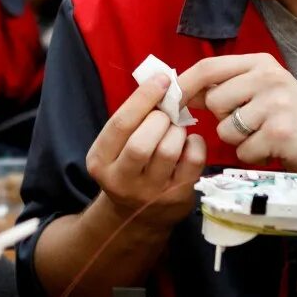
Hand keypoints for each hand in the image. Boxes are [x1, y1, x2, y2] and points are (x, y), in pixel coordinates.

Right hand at [85, 74, 207, 226]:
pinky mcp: (176, 198)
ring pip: (168, 150)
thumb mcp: (117, 147)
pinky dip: (195, 143)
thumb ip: (132, 119)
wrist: (137, 216)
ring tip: (176, 129)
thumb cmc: (129, 167)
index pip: (121, 124)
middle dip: (160, 119)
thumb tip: (159, 81)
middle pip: (142, 141)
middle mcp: (121, 180)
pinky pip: (192, 161)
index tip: (162, 80)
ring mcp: (149, 192)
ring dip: (177, 130)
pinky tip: (189, 143)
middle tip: (166, 114)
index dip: (144, 97)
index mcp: (100, 161)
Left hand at [178, 54, 296, 172]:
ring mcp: (275, 104)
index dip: (184, 85)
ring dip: (239, 141)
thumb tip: (181, 91)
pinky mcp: (279, 132)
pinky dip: (253, 156)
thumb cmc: (289, 117)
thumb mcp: (261, 91)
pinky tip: (273, 149)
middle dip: (223, 120)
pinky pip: (243, 150)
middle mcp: (269, 78)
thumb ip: (226, 88)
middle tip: (250, 123)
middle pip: (214, 101)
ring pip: (225, 129)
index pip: (209, 67)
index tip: (170, 100)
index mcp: (261, 63)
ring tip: (263, 136)